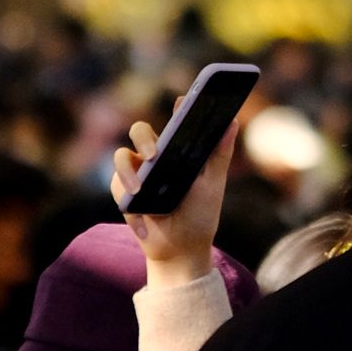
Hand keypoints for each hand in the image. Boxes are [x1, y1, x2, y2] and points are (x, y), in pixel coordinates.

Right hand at [114, 115, 236, 286]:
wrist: (182, 249)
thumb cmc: (200, 214)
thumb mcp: (213, 185)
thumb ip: (219, 154)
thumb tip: (233, 122)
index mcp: (177, 149)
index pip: (174, 122)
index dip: (178, 109)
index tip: (185, 100)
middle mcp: (154, 155)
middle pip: (139, 130)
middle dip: (144, 137)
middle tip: (155, 154)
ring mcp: (136, 173)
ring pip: (121, 156)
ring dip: (128, 172)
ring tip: (140, 189)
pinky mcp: (123, 193)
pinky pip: (119, 189)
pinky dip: (133, 207)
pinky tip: (144, 224)